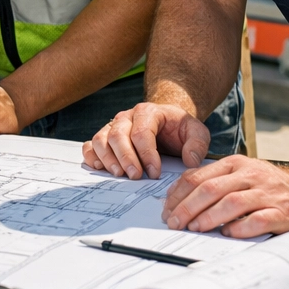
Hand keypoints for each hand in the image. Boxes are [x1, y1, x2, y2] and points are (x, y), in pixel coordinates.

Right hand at [83, 102, 210, 179]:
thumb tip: (190, 161)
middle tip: (135, 176)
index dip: (147, 154)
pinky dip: (91, 156)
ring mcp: (113, 126)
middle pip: (118, 135)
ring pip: (101, 139)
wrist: (167, 124)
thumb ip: (197, 144)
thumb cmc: (179, 129)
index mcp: (148, 112)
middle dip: (126, 158)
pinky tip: (99, 168)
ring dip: (107, 159)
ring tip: (119, 175)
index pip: (142, 132)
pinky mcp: (105, 137)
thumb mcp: (196, 132)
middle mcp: (126, 117)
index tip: (155, 173)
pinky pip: (91, 144)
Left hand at [162, 155, 288, 236]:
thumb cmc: (267, 188)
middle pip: (211, 189)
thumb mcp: (241, 175)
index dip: (179, 194)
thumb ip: (214, 182)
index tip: (167, 210)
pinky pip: (258, 220)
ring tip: (195, 228)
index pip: (199, 176)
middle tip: (175, 223)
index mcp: (236, 164)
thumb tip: (177, 199)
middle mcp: (251, 175)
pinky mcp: (283, 212)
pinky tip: (228, 233)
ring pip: (232, 203)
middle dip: (188, 207)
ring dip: (209, 217)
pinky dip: (240, 228)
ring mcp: (268, 192)